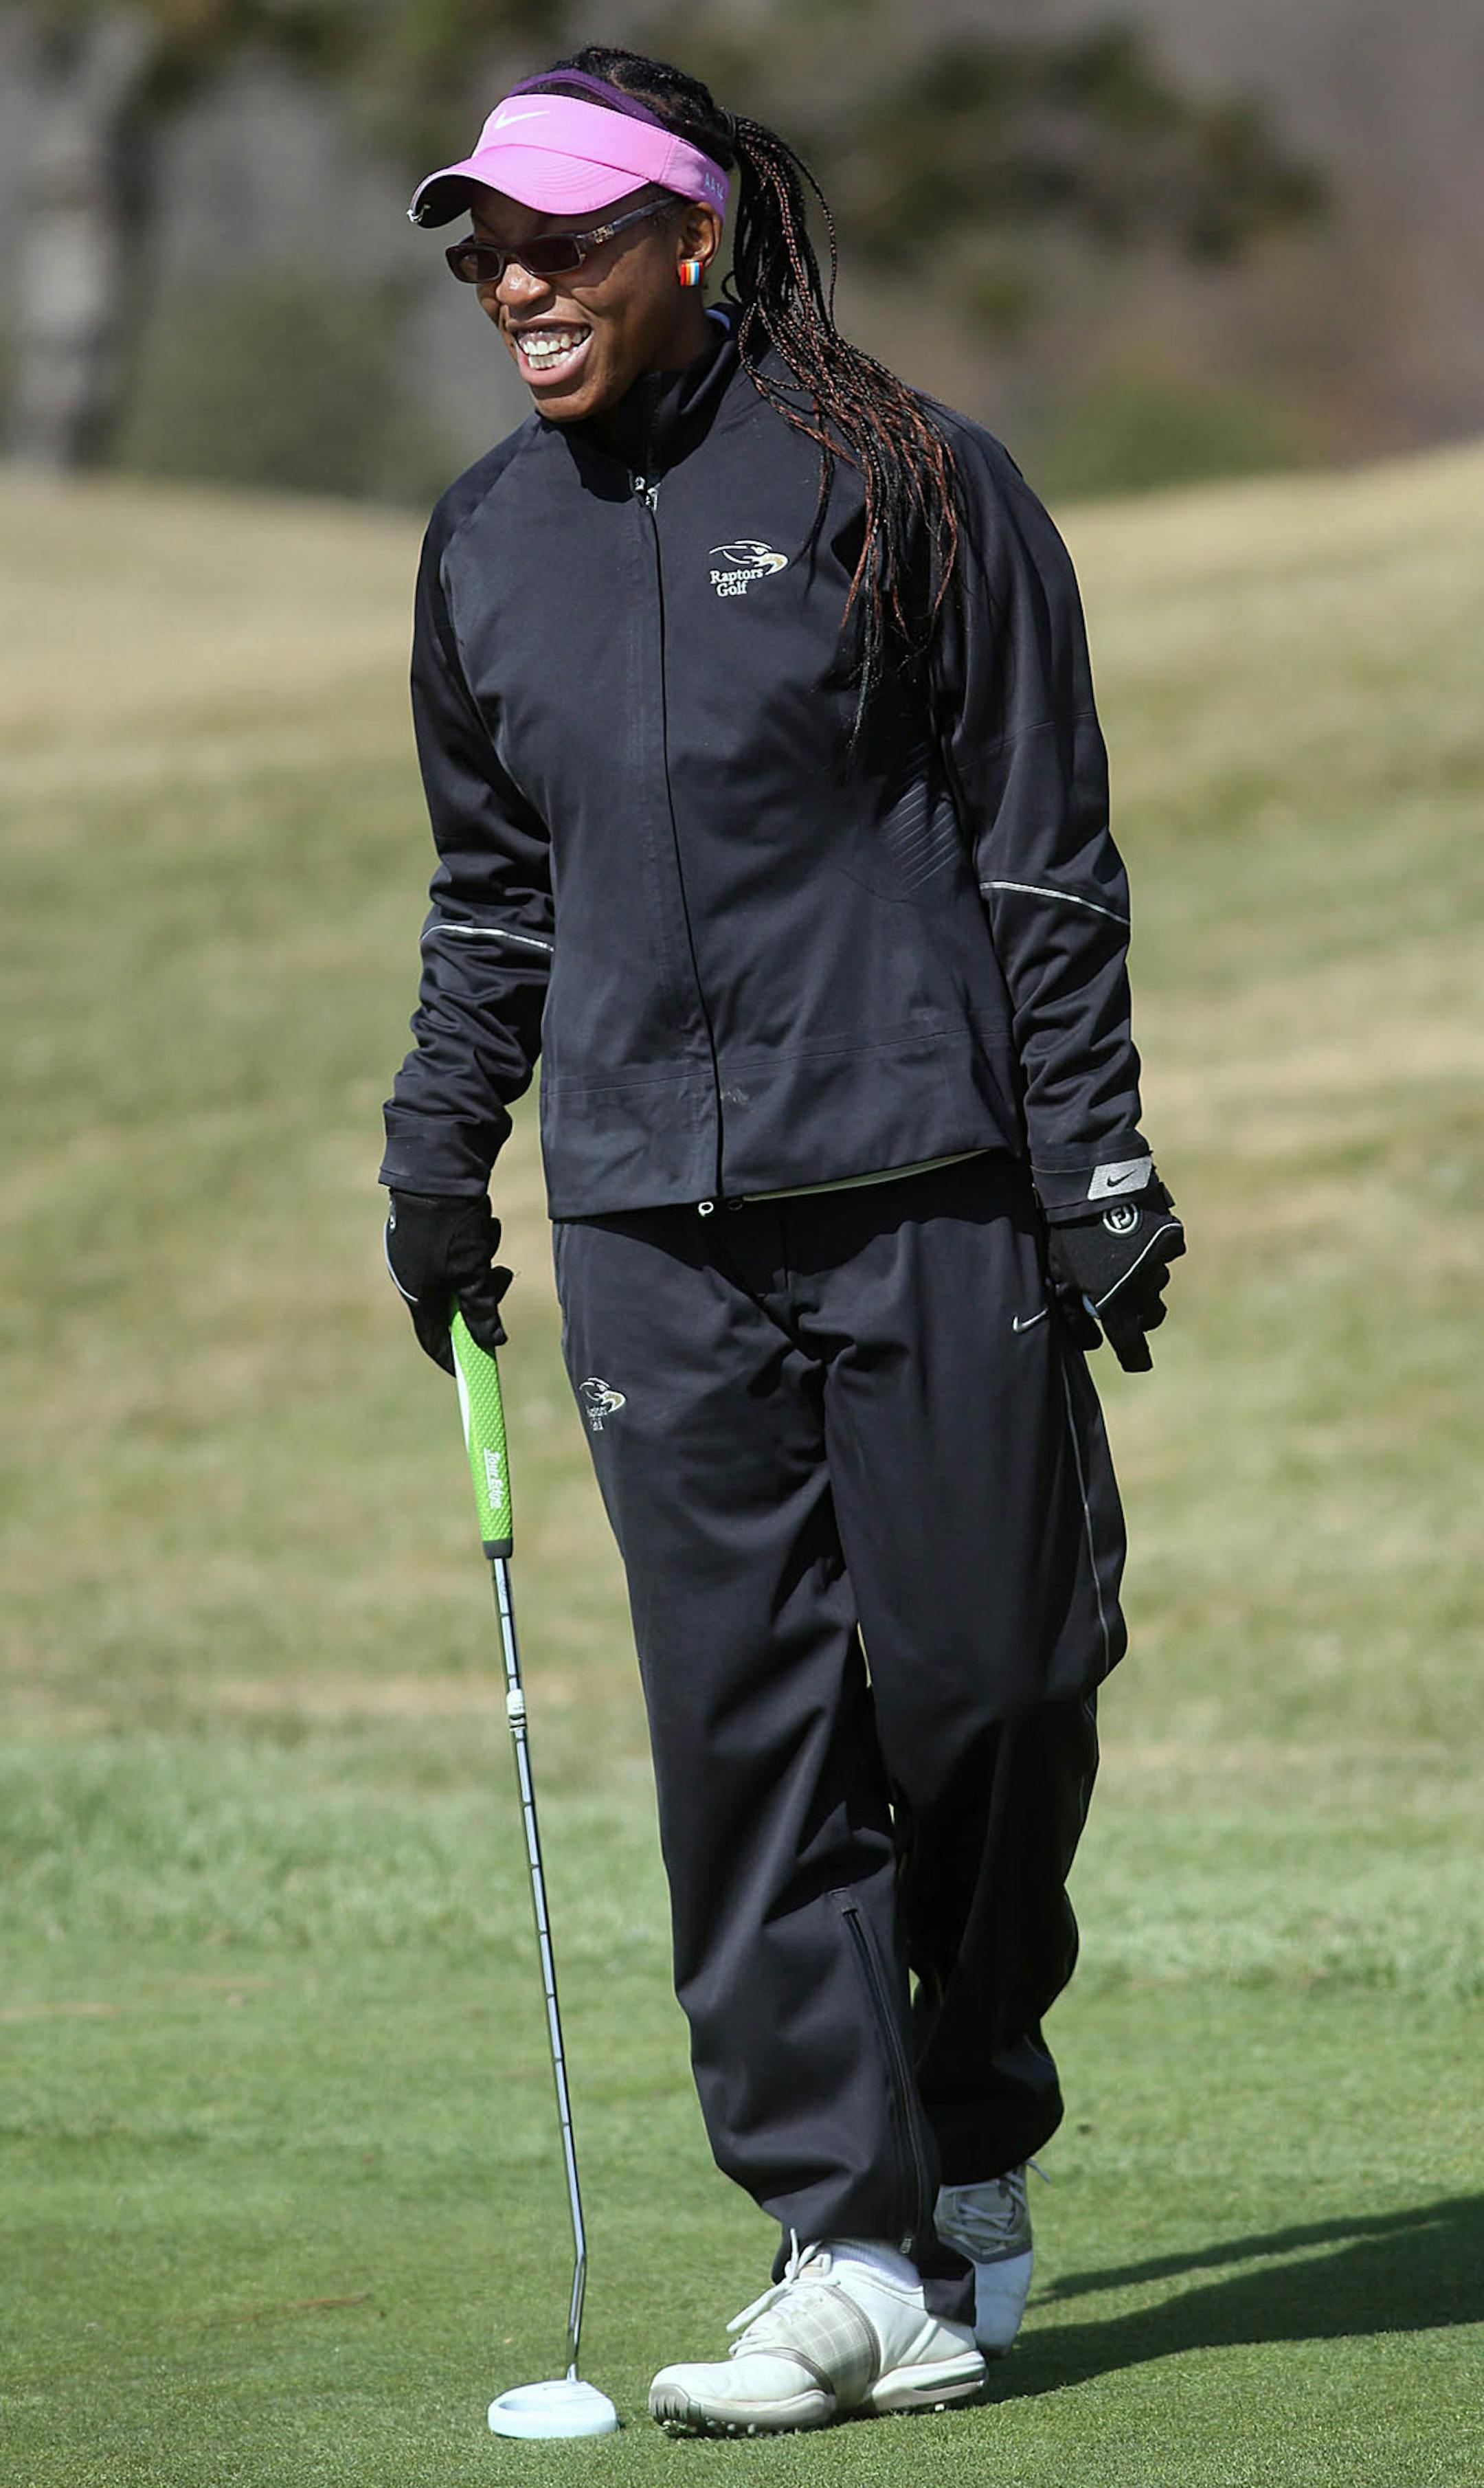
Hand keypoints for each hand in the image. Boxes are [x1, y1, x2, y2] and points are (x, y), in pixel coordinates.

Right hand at [384, 1190, 511, 1373]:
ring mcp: (421, 1250)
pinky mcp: (433, 1229)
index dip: (453, 1357)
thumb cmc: (449, 1222)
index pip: (432, 1339)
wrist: (437, 1164)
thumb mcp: (471, 1270)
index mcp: (416, 1292)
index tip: (473, 1370)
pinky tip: (482, 1218)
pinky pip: (462, 1247)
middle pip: (456, 1304)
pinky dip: (478, 1240)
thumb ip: (481, 1309)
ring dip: (483, 1259)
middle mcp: (413, 1274)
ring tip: (487, 1234)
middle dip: (483, 1293)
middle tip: (500, 1276)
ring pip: (464, 1273)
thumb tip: (494, 1341)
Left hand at [1045, 1179, 1184, 1372]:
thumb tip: (1090, 1340)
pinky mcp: (1172, 1238)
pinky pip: (1166, 1253)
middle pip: (1151, 1318)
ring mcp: (1162, 1264)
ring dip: (1144, 1278)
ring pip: (1157, 1283)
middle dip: (1139, 1314)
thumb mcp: (1061, 1277)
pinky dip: (1154, 1249)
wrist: (1095, 1187)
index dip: (1134, 1358)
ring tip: (1120, 1257)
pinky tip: (1134, 1235)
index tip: (1134, 1360)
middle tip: (1120, 1299)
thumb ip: (1074, 1314)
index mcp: (1119, 1306)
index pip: (1134, 1349)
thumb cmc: (1069, 1237)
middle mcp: (1146, 1291)